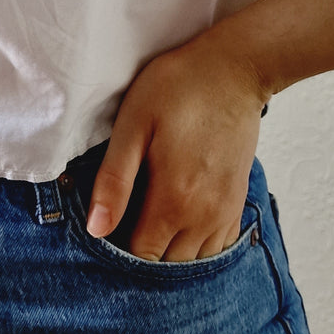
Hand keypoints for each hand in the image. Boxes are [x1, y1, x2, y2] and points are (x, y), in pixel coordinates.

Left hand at [87, 34, 268, 260]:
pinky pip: (216, 246)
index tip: (106, 224)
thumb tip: (96, 228)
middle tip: (123, 218)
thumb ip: (115, 181)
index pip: (140, 255)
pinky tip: (177, 219)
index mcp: (174, 201)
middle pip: (166, 263)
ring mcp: (225, 212)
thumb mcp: (133, 126)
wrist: (235, 69)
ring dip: (169, 250)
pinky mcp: (237, 201)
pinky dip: (195, 244)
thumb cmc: (177, 89)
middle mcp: (204, 217)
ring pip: (193, 260)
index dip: (117, 247)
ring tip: (148, 219)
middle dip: (142, 250)